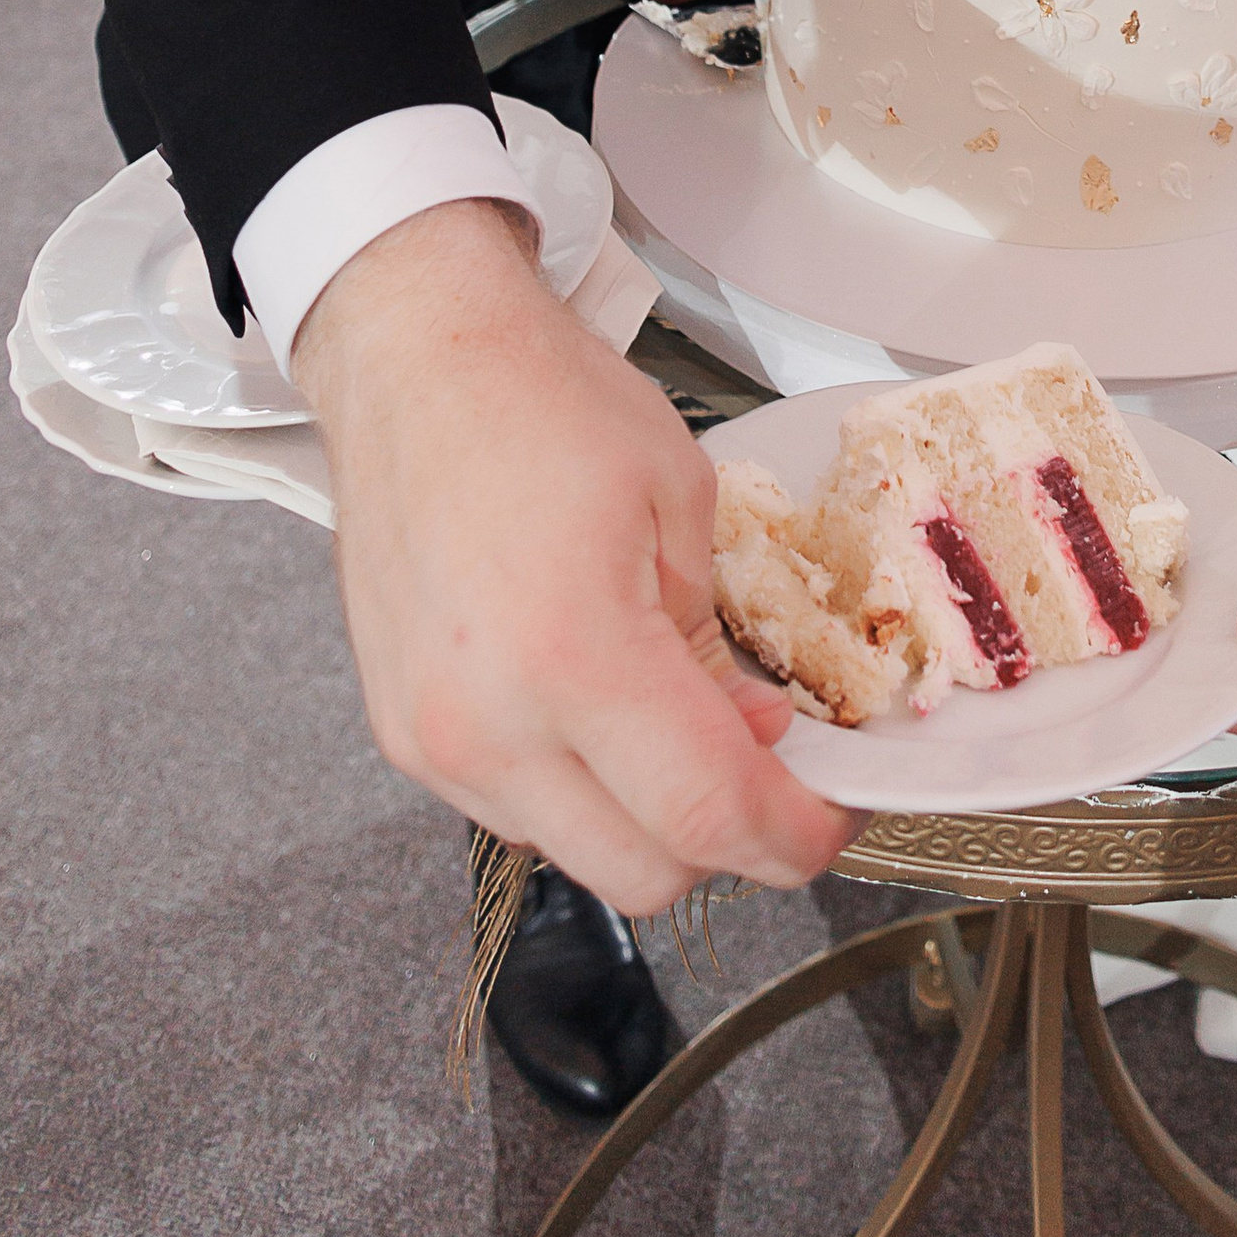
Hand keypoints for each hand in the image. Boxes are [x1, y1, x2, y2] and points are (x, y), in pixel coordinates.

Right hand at [295, 199, 854, 908]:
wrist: (415, 363)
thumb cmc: (542, 403)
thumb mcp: (680, 503)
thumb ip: (721, 646)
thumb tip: (753, 740)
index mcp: (570, 656)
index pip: (707, 814)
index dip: (794, 834)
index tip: (834, 814)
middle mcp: (485, 725)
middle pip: (645, 873)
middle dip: (730, 839)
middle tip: (773, 763)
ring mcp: (432, 742)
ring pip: (580, 855)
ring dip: (648, 818)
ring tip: (680, 718)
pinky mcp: (402, 739)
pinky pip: (518, 815)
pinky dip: (580, 791)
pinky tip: (602, 711)